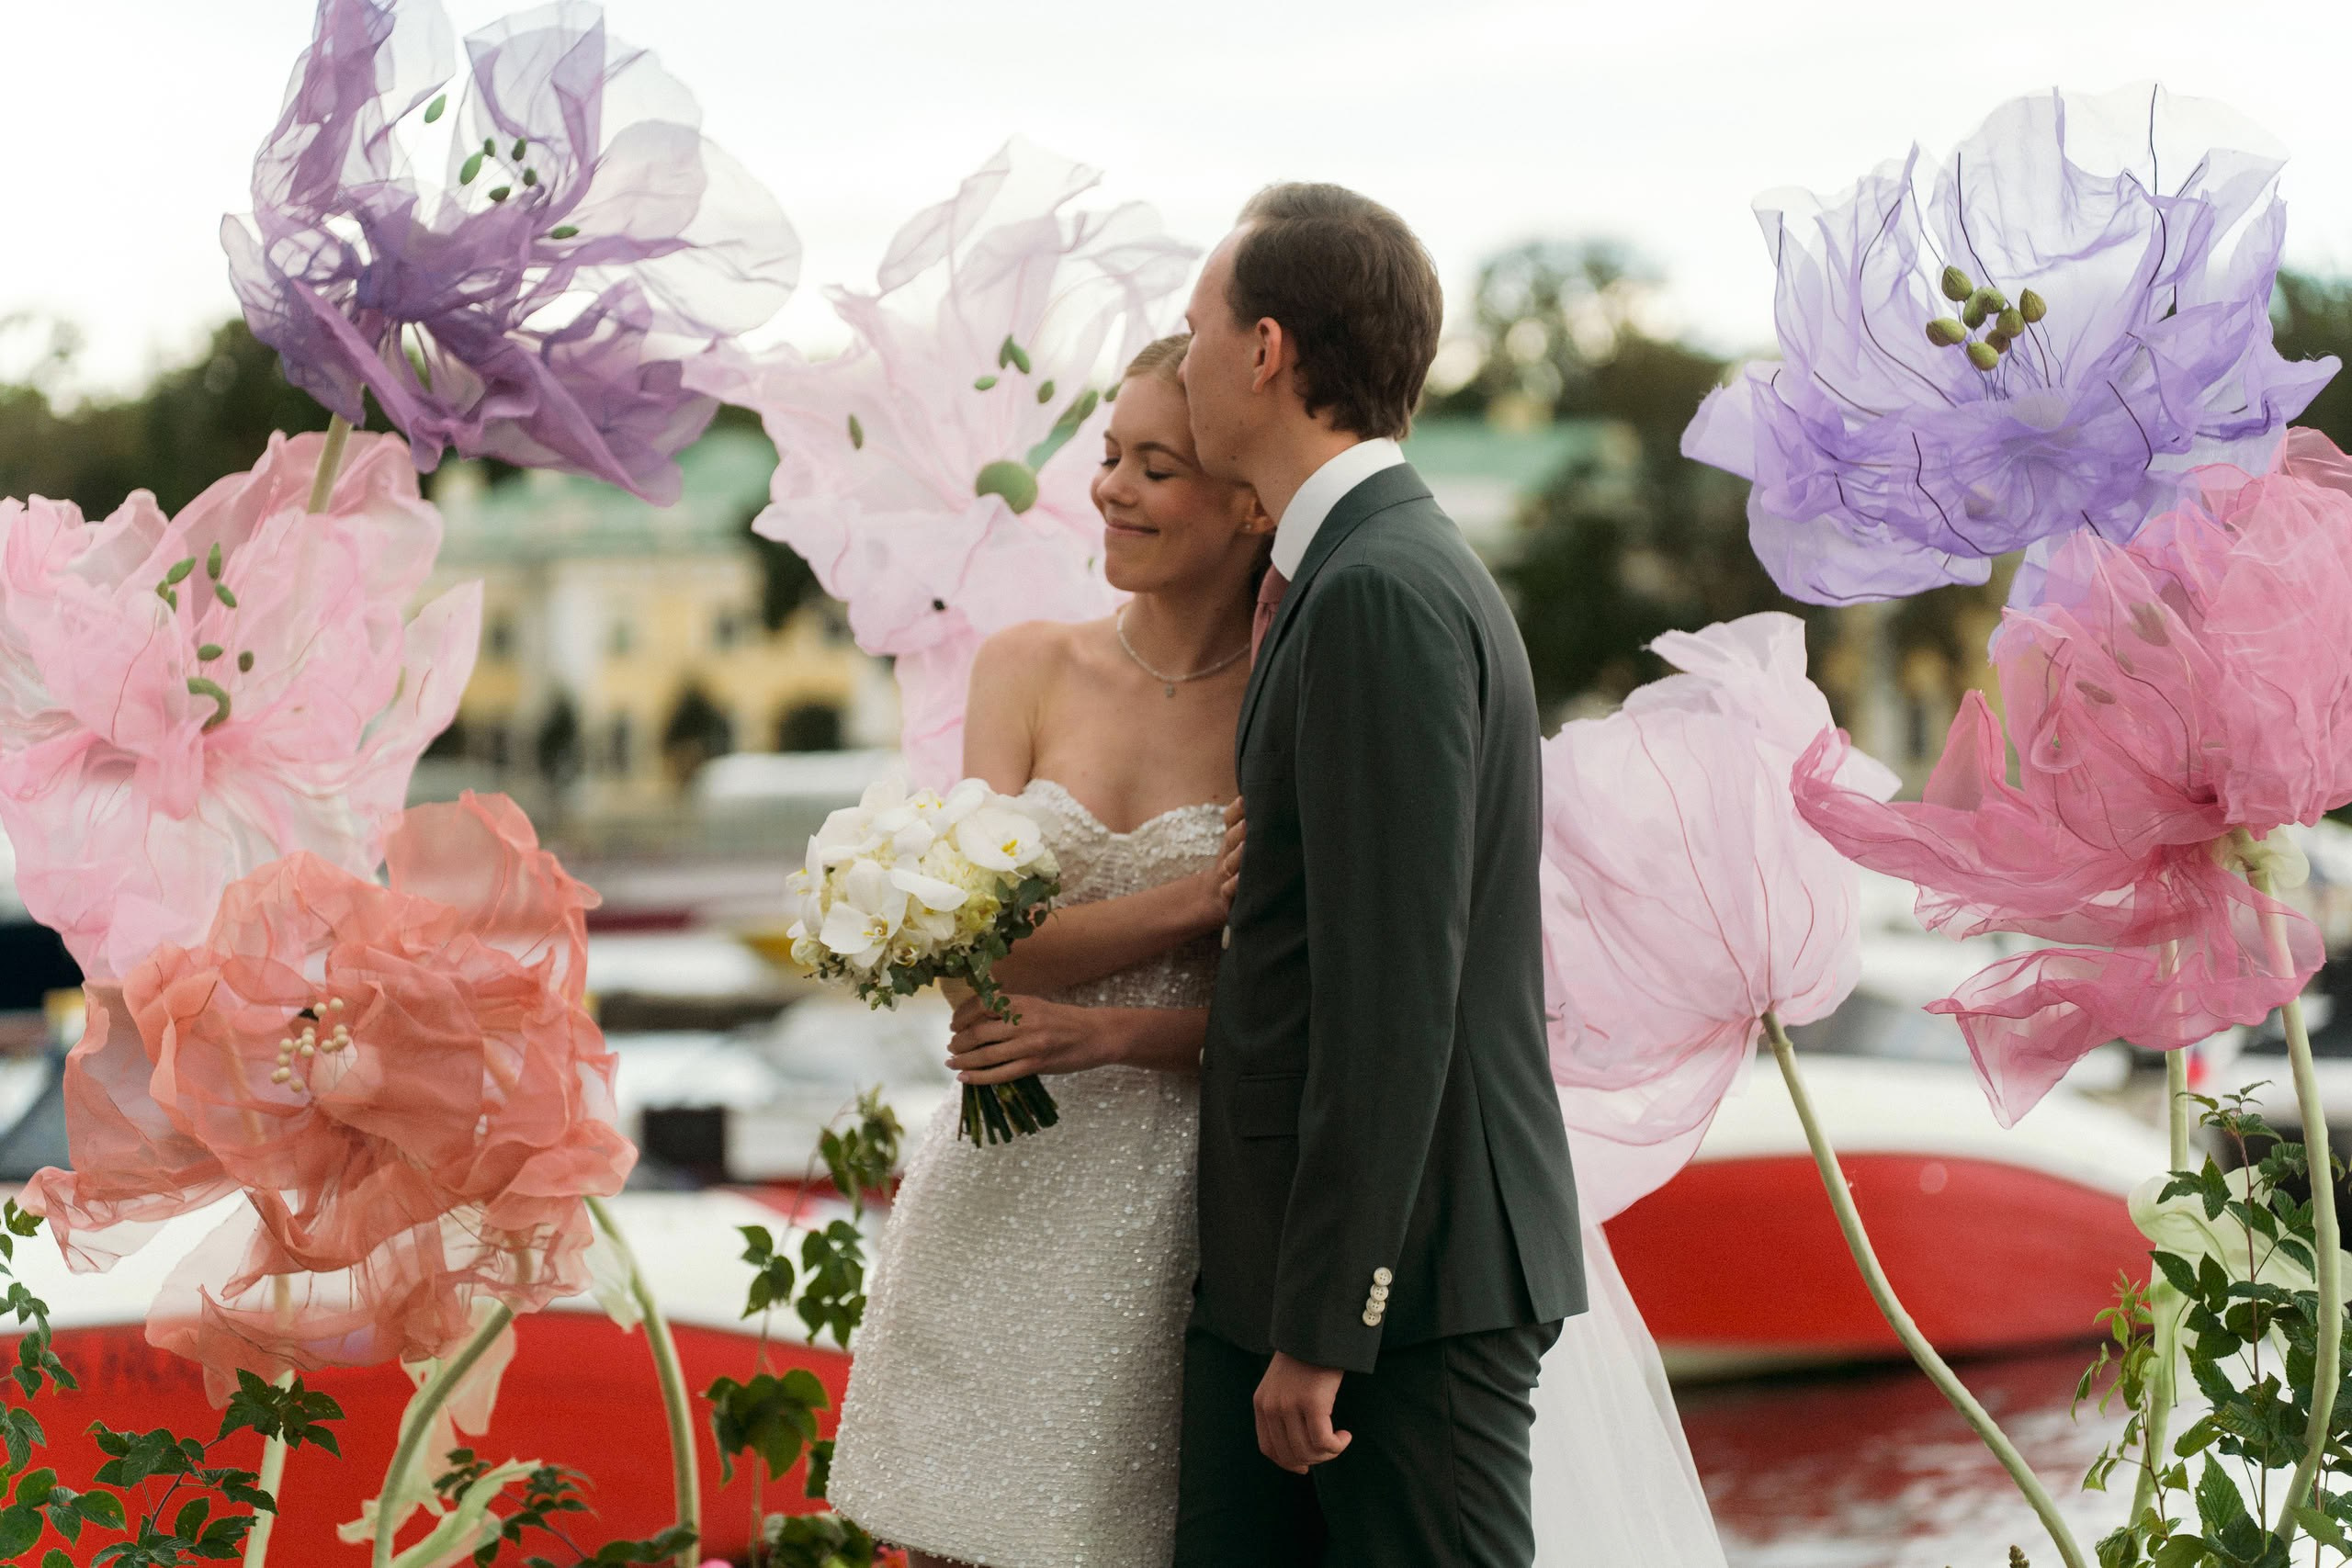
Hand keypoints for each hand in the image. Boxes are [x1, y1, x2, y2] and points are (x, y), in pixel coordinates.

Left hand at [948, 994, 1109, 1082]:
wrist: (1096, 1034)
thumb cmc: (1064, 1020)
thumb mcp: (1035, 1006)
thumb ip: (1009, 1011)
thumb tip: (975, 1021)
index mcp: (1021, 1002)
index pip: (980, 1005)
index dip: (961, 1016)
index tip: (953, 1024)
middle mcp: (1023, 1020)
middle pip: (978, 1032)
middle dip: (958, 1042)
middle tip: (952, 1047)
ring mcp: (1030, 1044)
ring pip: (985, 1055)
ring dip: (963, 1060)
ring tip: (953, 1062)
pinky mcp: (1036, 1064)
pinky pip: (1000, 1074)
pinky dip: (978, 1077)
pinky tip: (965, 1078)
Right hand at [1218, 795, 1245, 908]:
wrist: (1210, 897)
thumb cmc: (1234, 867)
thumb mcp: (1237, 845)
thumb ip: (1251, 827)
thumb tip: (1278, 801)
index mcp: (1232, 840)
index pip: (1230, 820)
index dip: (1236, 810)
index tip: (1245, 799)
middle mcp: (1227, 855)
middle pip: (1230, 839)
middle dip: (1239, 830)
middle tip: (1248, 821)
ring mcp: (1225, 876)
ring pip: (1230, 864)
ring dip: (1238, 855)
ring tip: (1245, 846)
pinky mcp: (1227, 897)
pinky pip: (1228, 890)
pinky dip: (1234, 884)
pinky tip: (1241, 880)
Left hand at [1254, 1352, 1349, 1472]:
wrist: (1318, 1331)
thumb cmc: (1307, 1359)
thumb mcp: (1283, 1385)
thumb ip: (1282, 1411)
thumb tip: (1298, 1454)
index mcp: (1261, 1403)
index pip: (1268, 1448)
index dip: (1288, 1463)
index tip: (1305, 1467)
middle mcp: (1272, 1407)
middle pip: (1290, 1455)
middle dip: (1312, 1459)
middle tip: (1330, 1449)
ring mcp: (1290, 1405)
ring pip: (1307, 1451)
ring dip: (1327, 1453)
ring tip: (1339, 1441)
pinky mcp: (1313, 1403)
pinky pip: (1324, 1441)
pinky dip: (1336, 1445)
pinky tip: (1345, 1435)